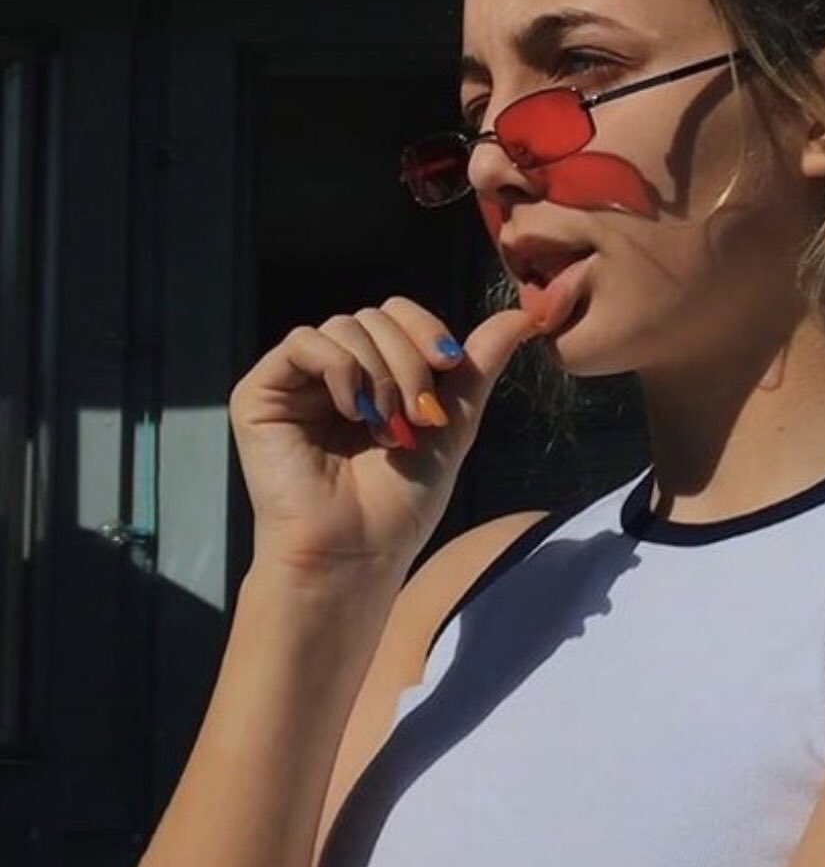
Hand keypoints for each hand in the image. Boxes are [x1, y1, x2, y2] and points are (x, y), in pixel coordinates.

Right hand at [228, 295, 537, 584]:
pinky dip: (340, 369)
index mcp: (372, 374)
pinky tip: (351, 412)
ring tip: (386, 428)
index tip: (448, 366)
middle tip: (416, 417)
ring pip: (344, 326)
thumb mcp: (452, 425)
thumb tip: (522, 316)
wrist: (356, 552)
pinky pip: (304, 343)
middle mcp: (332, 371)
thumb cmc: (400, 502)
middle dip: (407, 362)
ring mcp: (295, 381)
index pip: (397, 314)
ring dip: (379, 374)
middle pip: (374, 316)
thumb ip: (478, 367)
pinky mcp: (260, 392)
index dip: (425, 329)